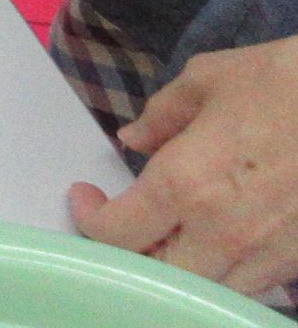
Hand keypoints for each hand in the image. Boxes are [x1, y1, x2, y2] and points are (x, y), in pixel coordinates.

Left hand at [72, 36, 297, 295]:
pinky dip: (226, 269)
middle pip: (156, 272)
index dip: (90, 217)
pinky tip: (224, 237)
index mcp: (185, 183)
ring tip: (174, 228)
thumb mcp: (208, 78)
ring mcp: (267, 255)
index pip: (117, 231)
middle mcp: (222, 232)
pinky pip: (250, 284)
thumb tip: (134, 139)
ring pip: (205, 286)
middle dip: (133, 249)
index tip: (88, 196)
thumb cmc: (285, 82)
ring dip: (180, 263)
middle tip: (130, 217)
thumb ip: (162, 114)